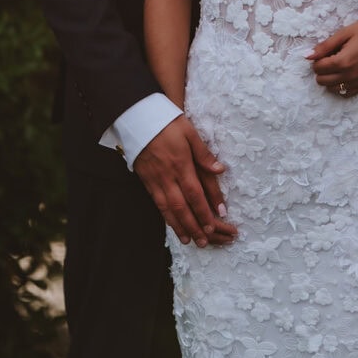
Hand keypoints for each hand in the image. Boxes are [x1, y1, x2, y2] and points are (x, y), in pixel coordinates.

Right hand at [133, 116, 237, 246]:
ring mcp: (155, 179)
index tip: (214, 225)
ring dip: (179, 226)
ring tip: (188, 241)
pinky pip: (156, 203)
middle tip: (204, 241)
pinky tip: (171, 224)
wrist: (136, 116)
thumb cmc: (166, 121)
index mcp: (181, 163)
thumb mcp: (189, 131)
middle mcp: (167, 175)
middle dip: (193, 226)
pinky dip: (165, 216)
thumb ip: (204, 153)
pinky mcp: (145, 180)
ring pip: (167, 209)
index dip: (204, 211)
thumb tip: (221, 169)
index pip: (195, 193)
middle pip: (181, 207)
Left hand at [306, 9, 357, 97]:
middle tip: (329, 57)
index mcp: (344, 61)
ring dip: (329, 78)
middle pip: (322, 81)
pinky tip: (343, 74)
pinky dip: (341, 86)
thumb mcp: (345, 32)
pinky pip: (347, 93)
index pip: (318, 68)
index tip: (323, 51)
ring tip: (337, 64)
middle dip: (321, 69)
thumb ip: (325, 46)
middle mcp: (351, 75)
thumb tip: (307, 55)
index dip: (316, 59)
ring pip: (333, 89)